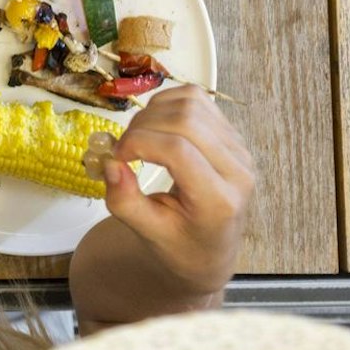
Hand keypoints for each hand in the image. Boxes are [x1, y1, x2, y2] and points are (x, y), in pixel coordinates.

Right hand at [102, 86, 253, 295]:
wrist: (211, 248)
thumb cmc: (180, 245)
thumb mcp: (147, 233)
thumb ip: (125, 201)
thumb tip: (109, 163)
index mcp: (219, 200)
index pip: (179, 151)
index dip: (139, 143)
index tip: (115, 157)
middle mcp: (238, 169)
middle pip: (187, 120)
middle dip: (142, 126)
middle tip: (123, 148)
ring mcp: (239, 148)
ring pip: (192, 103)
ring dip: (153, 112)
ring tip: (138, 138)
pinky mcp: (231, 135)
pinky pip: (197, 100)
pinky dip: (166, 104)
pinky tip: (155, 128)